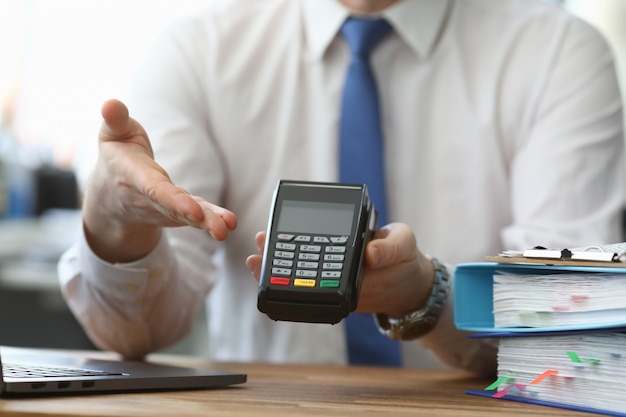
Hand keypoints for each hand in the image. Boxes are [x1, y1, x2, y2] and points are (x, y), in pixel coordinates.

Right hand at [82, 99, 236, 262]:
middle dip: (197, 218)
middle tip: (221, 229)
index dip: (173, 200)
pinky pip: (195, 217)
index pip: (154, 189)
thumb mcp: (112, 134)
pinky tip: (229, 222)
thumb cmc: (118, 156)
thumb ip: (114, 120)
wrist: (111, 195)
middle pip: (174, 209)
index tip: (193, 211)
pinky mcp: (176, 212)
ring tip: (228, 226)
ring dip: (209, 223)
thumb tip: (110, 104)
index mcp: (132, 176)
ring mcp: (163, 209)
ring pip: (186, 217)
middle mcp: (148, 198)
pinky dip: (211, 219)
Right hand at [245, 223, 434, 318]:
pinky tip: (274, 289)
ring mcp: (329, 274)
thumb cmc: (404, 255)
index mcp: (344, 234)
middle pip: (298, 247)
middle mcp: (331, 252)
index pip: (315, 227)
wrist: (410, 287)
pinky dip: (290, 292)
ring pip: (297, 270)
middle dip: (275, 244)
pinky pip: (308, 294)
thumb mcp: (403, 242)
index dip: (294, 226)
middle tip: (260, 241)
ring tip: (256, 262)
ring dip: (274, 267)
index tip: (278, 225)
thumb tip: (372, 254)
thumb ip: (390, 245)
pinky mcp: (332, 295)